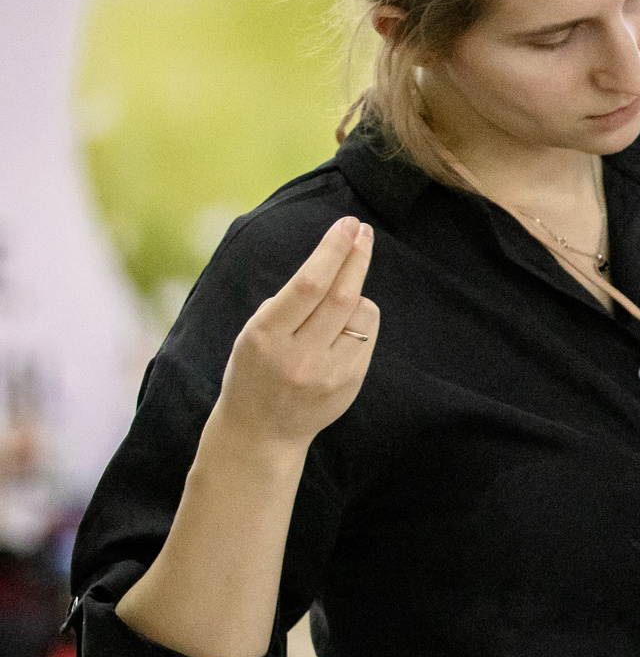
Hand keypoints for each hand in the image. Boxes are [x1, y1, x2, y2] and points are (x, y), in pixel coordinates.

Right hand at [212, 217, 379, 450]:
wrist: (261, 431)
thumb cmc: (254, 369)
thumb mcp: (254, 332)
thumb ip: (289, 303)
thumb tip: (333, 263)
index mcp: (266, 336)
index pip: (308, 284)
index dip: (332, 251)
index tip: (346, 225)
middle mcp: (300, 355)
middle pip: (341, 295)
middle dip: (356, 257)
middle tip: (364, 231)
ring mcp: (329, 372)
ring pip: (361, 313)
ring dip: (357, 293)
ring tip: (338, 298)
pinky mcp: (351, 383)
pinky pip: (367, 335)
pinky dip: (360, 320)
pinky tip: (343, 325)